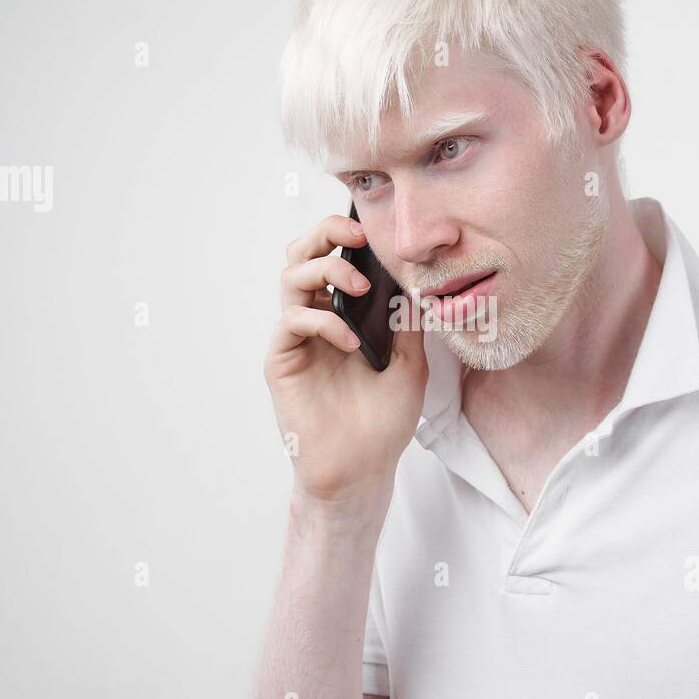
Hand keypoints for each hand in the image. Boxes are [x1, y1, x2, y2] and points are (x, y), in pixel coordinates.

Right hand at [263, 212, 428, 512]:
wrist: (363, 469)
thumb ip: (407, 323)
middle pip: (301, 256)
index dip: (344, 235)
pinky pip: (292, 322)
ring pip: (291, 278)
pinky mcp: (282, 361)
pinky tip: (351, 343)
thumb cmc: (383, 423)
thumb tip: (416, 279)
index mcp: (343, 316)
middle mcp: (315, 320)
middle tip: (355, 234)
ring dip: (324, 269)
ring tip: (358, 285)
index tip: (371, 230)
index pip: (333, 259)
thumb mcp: (411, 365)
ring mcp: (297, 339)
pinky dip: (323, 322)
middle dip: (324, 234)